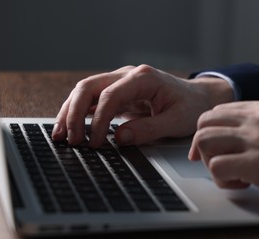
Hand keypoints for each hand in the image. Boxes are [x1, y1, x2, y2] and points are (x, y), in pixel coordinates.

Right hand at [52, 65, 233, 146]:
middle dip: (74, 113)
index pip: (110, 95)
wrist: (198, 99)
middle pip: (89, 87)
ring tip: (60, 134)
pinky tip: (70, 128)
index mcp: (143, 78)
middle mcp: (128, 75)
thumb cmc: (191, 107)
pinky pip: (93, 100)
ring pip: (86, 91)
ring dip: (70, 111)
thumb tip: (118, 139)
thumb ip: (148, 130)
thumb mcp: (176, 121)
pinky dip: (79, 113)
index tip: (94, 142)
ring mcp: (121, 82)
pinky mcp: (119, 93)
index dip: (98, 120)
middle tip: (69, 139)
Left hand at [189, 99, 258, 216]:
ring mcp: (257, 138)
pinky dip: (222, 180)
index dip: (210, 131)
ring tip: (232, 175)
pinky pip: (216, 167)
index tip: (212, 148)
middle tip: (214, 162)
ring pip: (205, 140)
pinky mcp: (258, 163)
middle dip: (202, 145)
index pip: (219, 111)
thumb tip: (240, 136)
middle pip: (205, 122)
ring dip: (210, 162)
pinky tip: (244, 185)